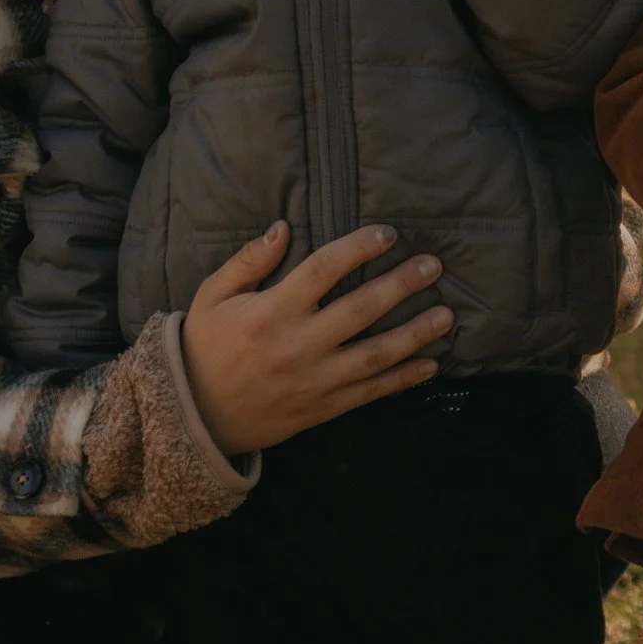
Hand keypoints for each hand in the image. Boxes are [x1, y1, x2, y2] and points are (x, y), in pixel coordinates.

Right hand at [179, 221, 451, 454]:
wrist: (196, 416)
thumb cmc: (206, 347)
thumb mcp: (211, 297)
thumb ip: (247, 261)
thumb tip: (283, 227)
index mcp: (272, 312)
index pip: (323, 270)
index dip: (358, 248)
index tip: (388, 233)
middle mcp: (298, 345)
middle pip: (360, 310)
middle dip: (401, 285)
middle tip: (433, 265)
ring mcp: (315, 380)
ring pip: (375, 354)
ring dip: (415, 334)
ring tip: (446, 315)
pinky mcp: (324, 407)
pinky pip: (371, 392)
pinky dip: (403, 379)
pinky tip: (431, 364)